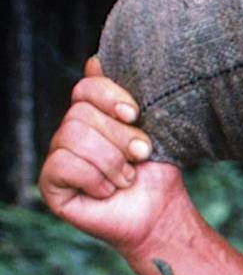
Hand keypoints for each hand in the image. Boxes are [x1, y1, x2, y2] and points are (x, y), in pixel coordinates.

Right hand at [38, 57, 192, 260]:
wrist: (161, 214)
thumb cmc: (157, 172)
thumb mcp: (150, 129)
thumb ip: (127, 98)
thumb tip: (95, 60)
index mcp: (93, 115)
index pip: (85, 87)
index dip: (109, 96)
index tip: (136, 115)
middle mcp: (70, 132)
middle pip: (80, 113)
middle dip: (119, 137)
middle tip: (140, 156)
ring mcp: (57, 157)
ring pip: (73, 136)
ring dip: (111, 161)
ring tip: (127, 178)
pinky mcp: (50, 184)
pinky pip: (63, 165)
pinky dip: (94, 179)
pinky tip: (107, 191)